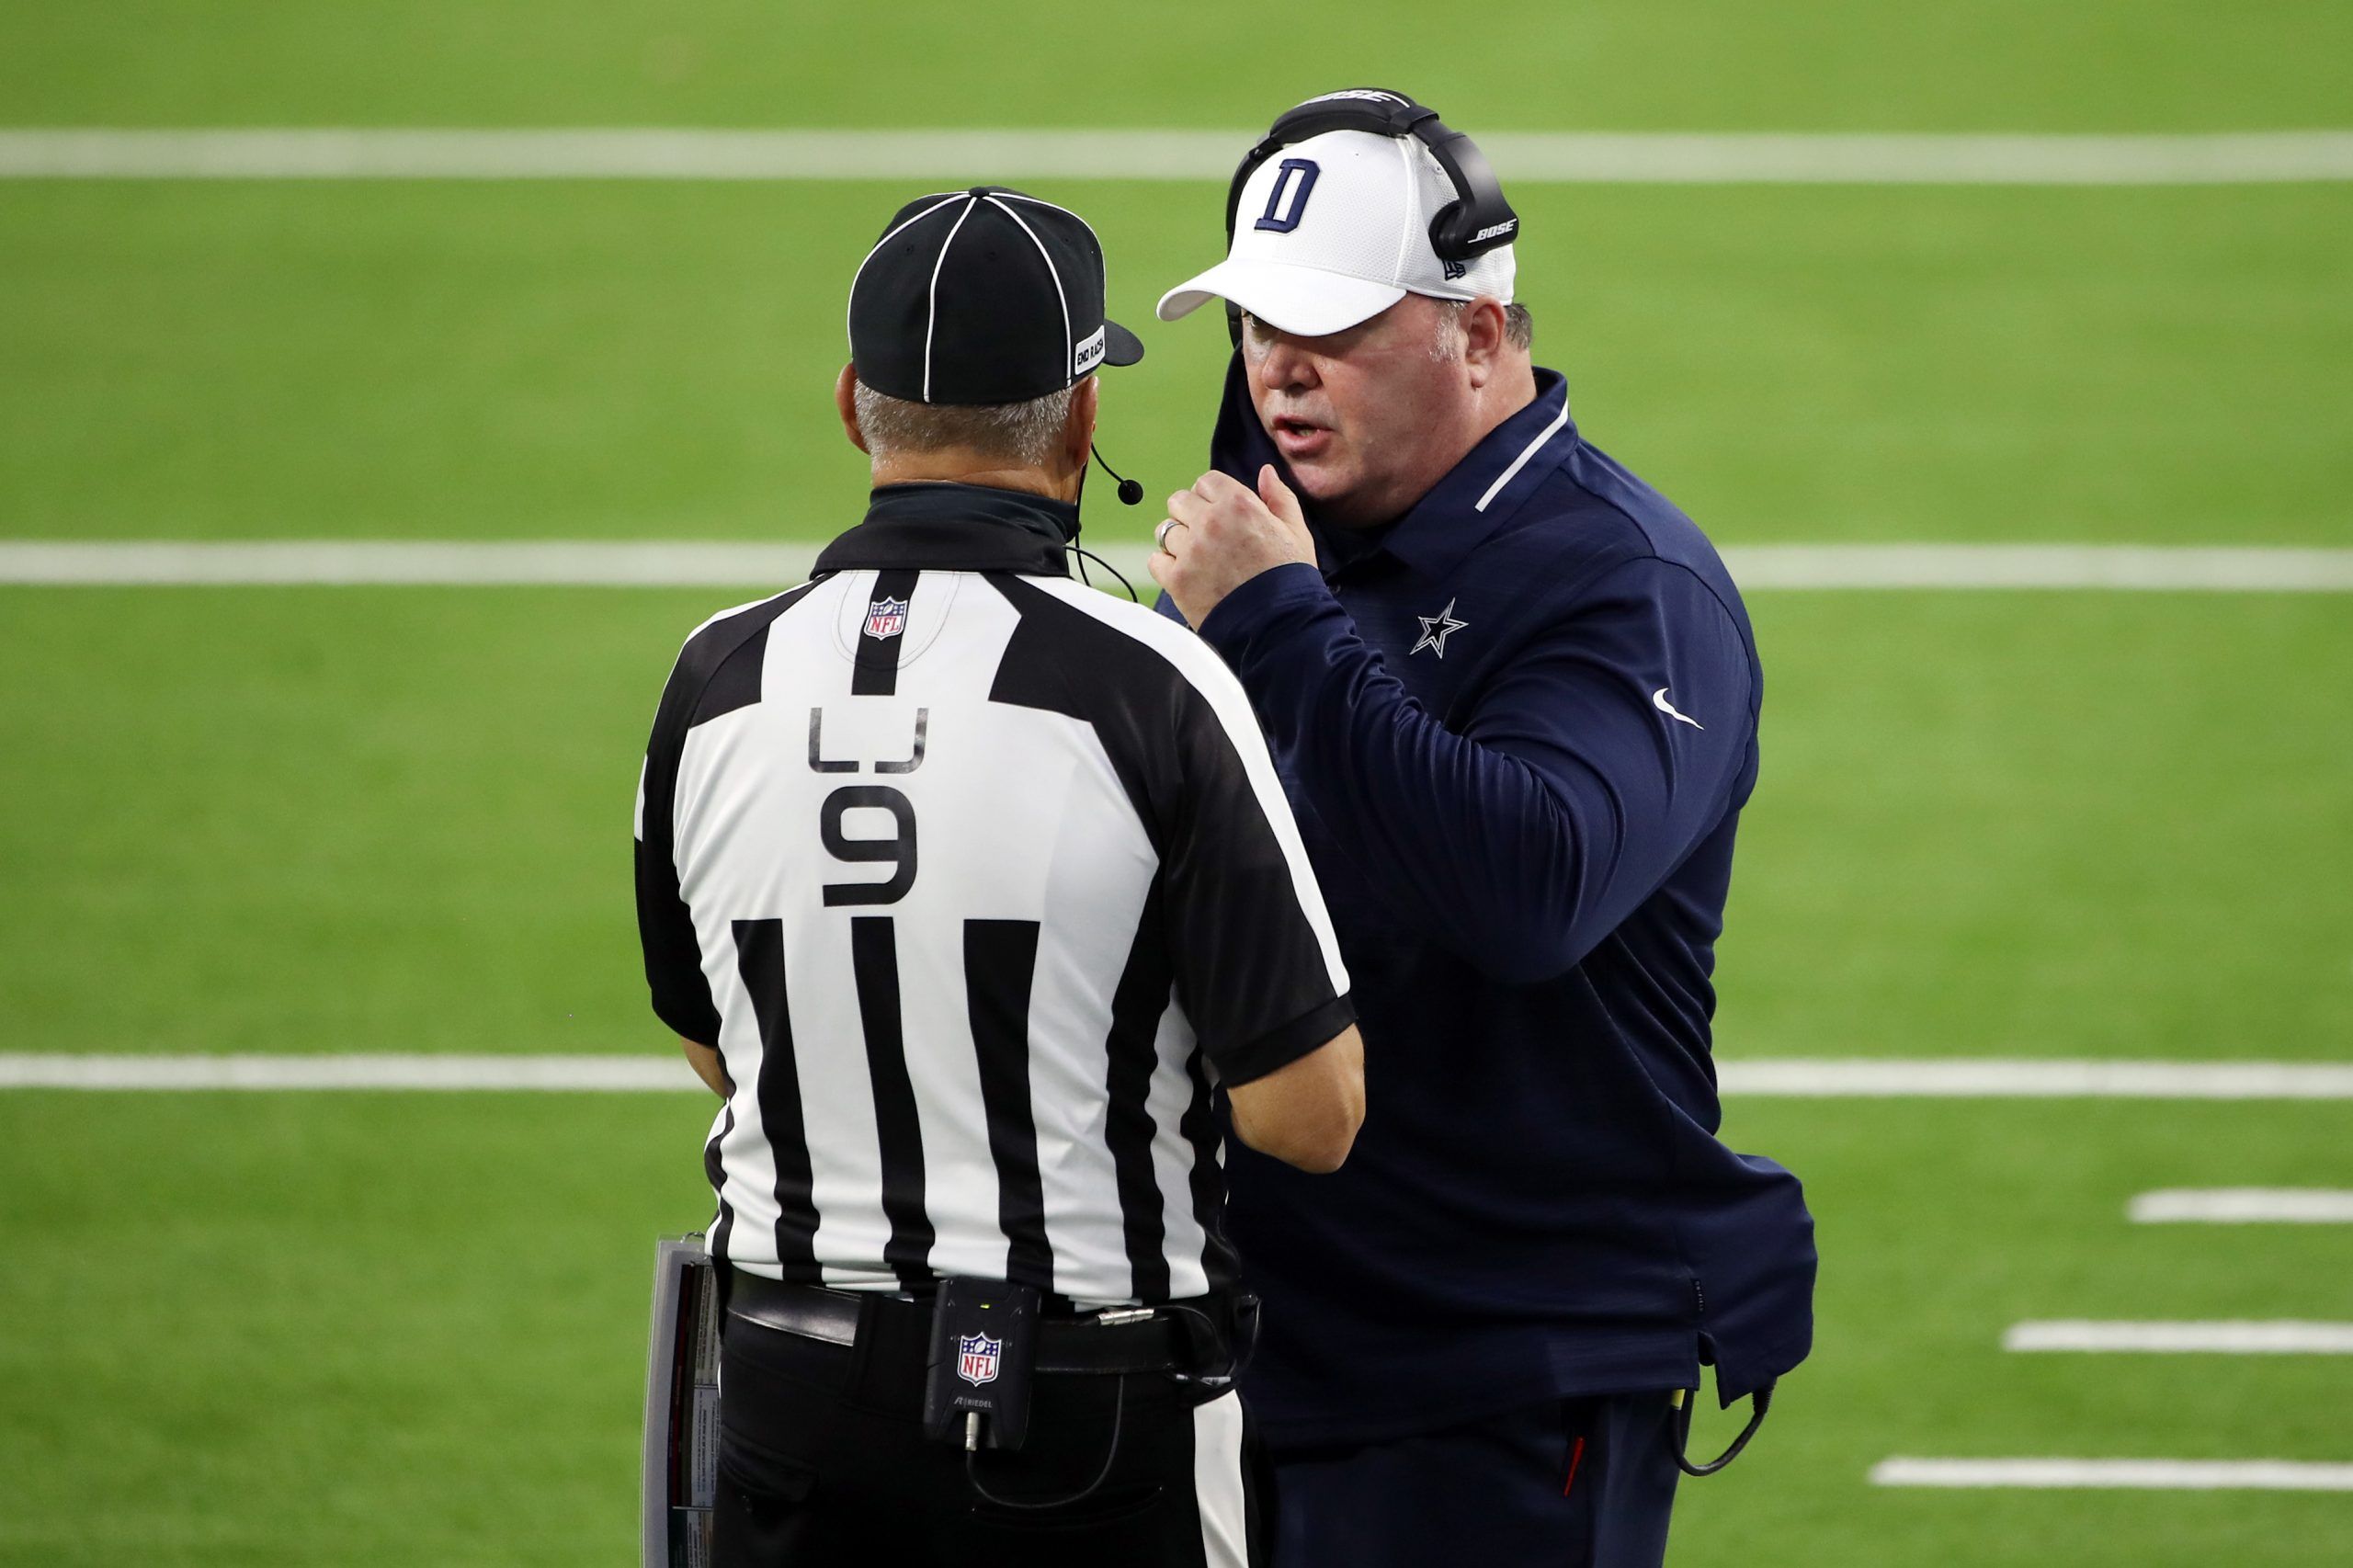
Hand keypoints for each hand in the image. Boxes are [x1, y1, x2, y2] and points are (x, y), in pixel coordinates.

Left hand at [1148, 465, 1315, 626]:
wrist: (1280, 625)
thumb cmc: (1290, 579)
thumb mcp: (1296, 532)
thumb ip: (1279, 497)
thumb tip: (1265, 472)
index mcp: (1238, 504)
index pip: (1206, 481)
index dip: (1211, 495)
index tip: (1217, 511)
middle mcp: (1210, 522)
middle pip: (1179, 501)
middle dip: (1190, 513)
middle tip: (1206, 534)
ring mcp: (1190, 551)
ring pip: (1165, 531)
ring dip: (1179, 541)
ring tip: (1200, 558)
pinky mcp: (1176, 580)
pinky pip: (1155, 560)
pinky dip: (1166, 566)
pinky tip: (1187, 573)